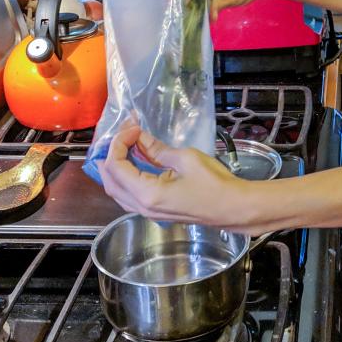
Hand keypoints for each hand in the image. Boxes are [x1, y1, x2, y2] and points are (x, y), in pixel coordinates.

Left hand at [100, 122, 264, 231]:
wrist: (232, 208)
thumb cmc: (214, 184)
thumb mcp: (186, 158)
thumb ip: (158, 149)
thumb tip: (141, 138)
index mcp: (147, 194)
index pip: (116, 167)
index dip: (119, 143)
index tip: (133, 128)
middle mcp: (142, 207)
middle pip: (110, 181)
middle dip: (111, 155)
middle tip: (123, 135)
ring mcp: (147, 212)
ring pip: (116, 191)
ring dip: (115, 168)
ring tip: (124, 146)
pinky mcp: (155, 212)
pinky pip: (129, 196)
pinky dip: (126, 177)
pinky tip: (135, 162)